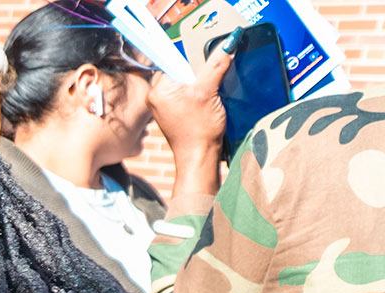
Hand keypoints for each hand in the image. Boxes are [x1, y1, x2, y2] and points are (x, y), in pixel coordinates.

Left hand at [151, 44, 230, 175]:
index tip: (208, 59)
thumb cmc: (199, 130)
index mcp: (158, 90)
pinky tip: (208, 99)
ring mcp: (164, 105)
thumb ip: (216, 66)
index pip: (175, 60)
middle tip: (210, 79)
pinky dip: (199, 92)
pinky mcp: (174, 112)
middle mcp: (156, 96)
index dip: (194, 57)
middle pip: (181, 70)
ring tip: (209, 92)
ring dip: (201, 82)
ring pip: (186, 81)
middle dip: (199, 70)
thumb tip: (227, 43)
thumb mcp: (208, 92)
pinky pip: (187, 93)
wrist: (199, 157)